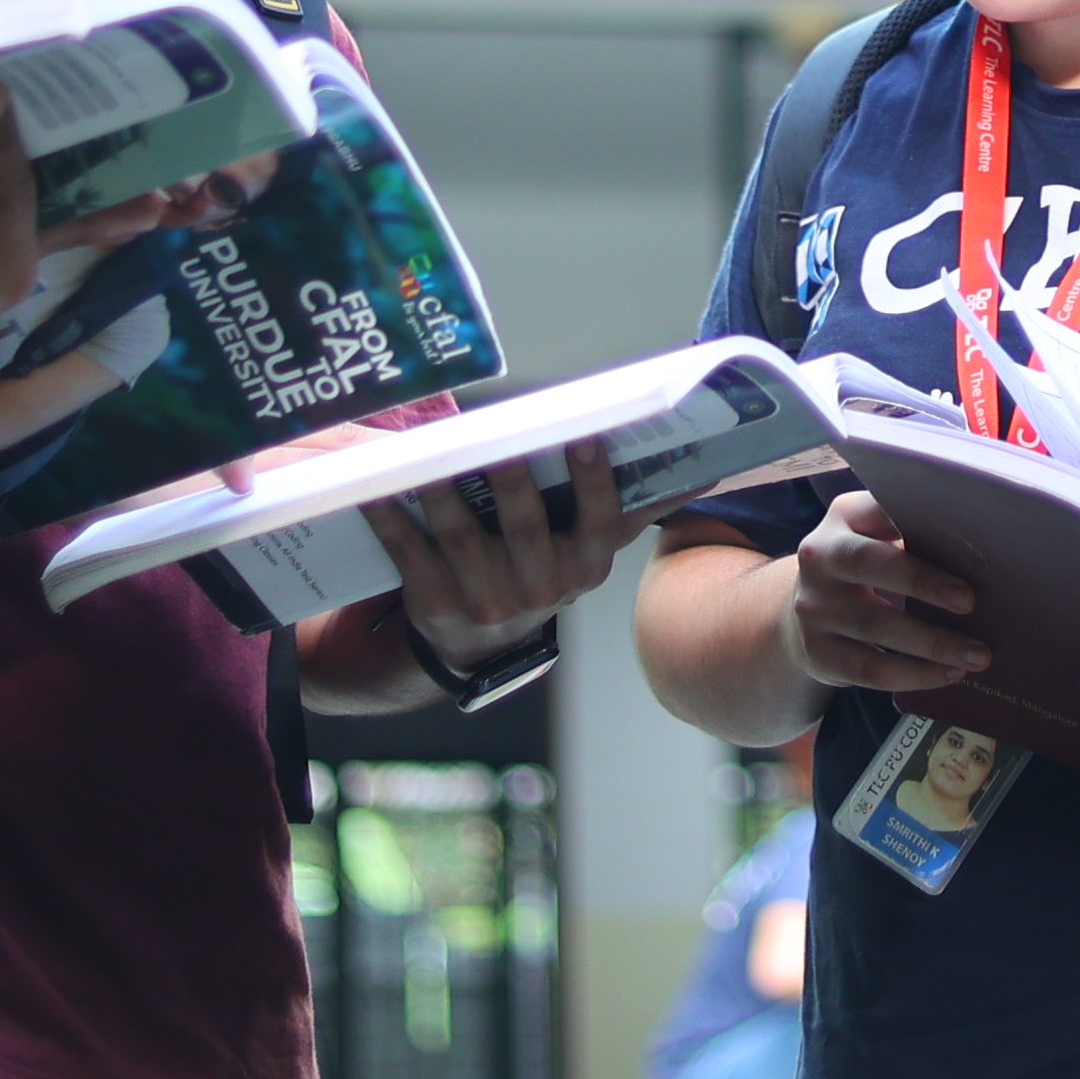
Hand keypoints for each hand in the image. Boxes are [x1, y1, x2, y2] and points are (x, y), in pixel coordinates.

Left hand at [359, 439, 640, 665]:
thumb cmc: (542, 570)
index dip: (593, 482)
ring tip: (431, 449)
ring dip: (445, 492)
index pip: (600, 522)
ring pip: (464, 538)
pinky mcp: (436, 603)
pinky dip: (390, 518)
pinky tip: (375, 484)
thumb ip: (635, 506)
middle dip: (514, 479)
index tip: (585, 436)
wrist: (481, 645)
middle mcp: (541, 589)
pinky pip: (410, 553)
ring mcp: (487, 600)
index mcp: (586, 567)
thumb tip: (704, 470)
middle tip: (500, 433)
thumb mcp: (590, 547)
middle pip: (526, 526)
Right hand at [778, 490, 983, 696]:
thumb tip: (988, 556)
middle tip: (969, 602)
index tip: (961, 535)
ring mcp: (813, 608)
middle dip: (922, 582)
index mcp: (844, 518)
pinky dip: (914, 674)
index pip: (878, 509)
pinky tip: (948, 673)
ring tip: (977, 655)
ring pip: (875, 625)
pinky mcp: (817, 652)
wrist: (800, 614)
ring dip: (932, 643)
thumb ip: (914, 534)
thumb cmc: (864, 569)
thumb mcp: (875, 538)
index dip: (914, 519)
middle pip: (869, 563)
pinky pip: (870, 669)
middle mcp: (820, 558)